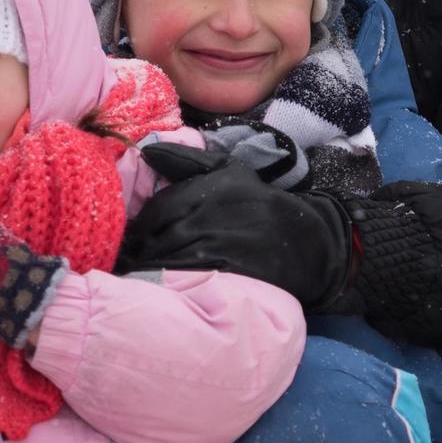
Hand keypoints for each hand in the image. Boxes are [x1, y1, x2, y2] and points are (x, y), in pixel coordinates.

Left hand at [118, 147, 353, 310]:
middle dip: (139, 251)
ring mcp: (226, 241)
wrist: (314, 246)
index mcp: (219, 184)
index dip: (141, 228)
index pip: (162, 207)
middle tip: (128, 263)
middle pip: (161, 234)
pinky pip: (188, 277)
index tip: (132, 242)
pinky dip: (167, 284)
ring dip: (148, 269)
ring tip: (137, 278)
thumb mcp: (234, 175)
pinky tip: (159, 290)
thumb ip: (191, 162)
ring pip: (170, 256)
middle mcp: (221, 210)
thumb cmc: (264, 208)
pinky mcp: (232, 270)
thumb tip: (149, 152)